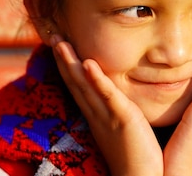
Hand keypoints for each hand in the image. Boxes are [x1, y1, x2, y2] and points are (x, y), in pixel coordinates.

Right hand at [51, 35, 162, 175]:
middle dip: (63, 59)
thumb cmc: (138, 156)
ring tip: (60, 42)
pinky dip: (96, 79)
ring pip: (83, 86)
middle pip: (74, 82)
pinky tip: (87, 63)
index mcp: (97, 115)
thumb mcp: (123, 127)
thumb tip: (120, 97)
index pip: (78, 86)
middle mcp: (96, 115)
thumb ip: (120, 109)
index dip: (67, 65)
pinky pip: (106, 96)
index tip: (59, 44)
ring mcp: (106, 117)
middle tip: (52, 35)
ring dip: (71, 63)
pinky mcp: (122, 120)